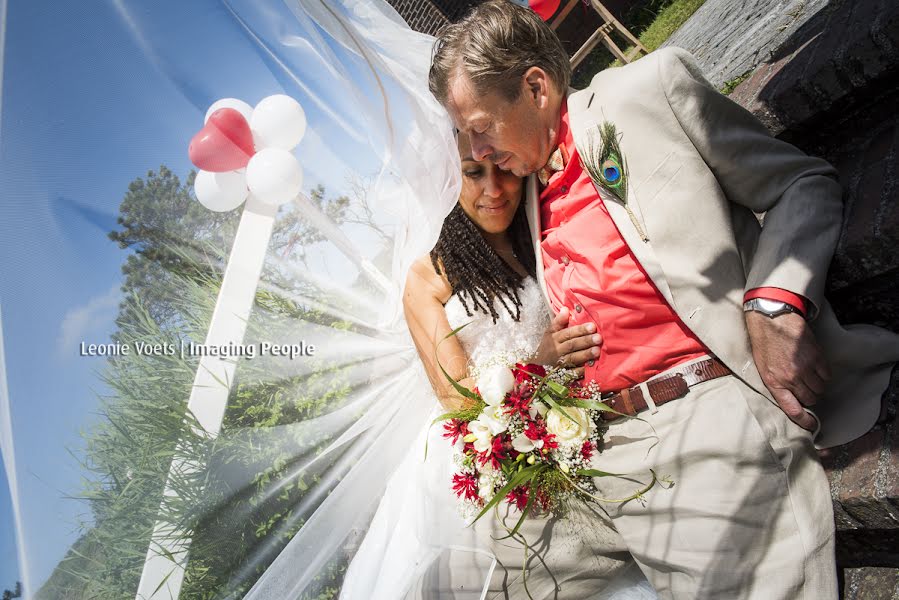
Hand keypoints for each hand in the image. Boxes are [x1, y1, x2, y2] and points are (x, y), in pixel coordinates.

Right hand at [534, 307, 601, 374]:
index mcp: (554, 338)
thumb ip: (558, 321)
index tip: (593, 326)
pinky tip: (590, 368)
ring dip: (585, 355)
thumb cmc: (547, 345)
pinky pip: (571, 373)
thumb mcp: (550, 332)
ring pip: (573, 358)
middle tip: (598, 338)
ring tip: (597, 351)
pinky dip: (580, 371)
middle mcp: (557, 350)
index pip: (568, 333)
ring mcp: (559, 363)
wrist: (536, 364)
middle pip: (572, 345)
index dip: (580, 330)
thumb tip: (565, 308)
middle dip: (585, 341)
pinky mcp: (562, 374)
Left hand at [745, 311, 830, 430]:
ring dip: (817, 385)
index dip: (804, 421)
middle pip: (811, 399)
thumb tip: (790, 398)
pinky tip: (815, 366)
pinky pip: (827, 375)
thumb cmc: (764, 343)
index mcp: (774, 382)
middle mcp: (790, 378)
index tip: (812, 426)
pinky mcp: (816, 357)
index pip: (792, 409)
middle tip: (806, 388)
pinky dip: (824, 374)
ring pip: (820, 388)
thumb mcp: (762, 368)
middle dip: (810, 397)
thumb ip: (776, 384)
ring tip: (809, 375)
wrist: (772, 320)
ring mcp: (805, 368)